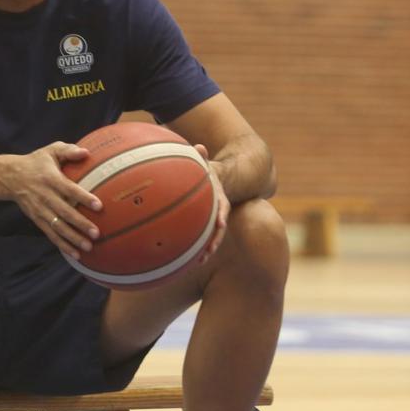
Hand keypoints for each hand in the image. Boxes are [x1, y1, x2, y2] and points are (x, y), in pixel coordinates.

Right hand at [0, 141, 102, 258]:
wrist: (9, 177)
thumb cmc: (36, 162)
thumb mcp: (50, 151)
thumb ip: (68, 150)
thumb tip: (87, 152)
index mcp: (50, 179)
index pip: (69, 189)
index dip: (83, 197)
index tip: (98, 206)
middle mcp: (45, 196)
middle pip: (64, 212)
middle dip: (80, 224)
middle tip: (96, 233)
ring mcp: (40, 210)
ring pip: (57, 226)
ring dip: (72, 238)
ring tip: (88, 246)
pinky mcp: (37, 219)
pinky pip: (50, 234)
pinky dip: (62, 244)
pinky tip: (75, 253)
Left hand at [195, 143, 229, 261]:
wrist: (224, 179)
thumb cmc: (210, 170)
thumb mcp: (208, 163)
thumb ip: (204, 156)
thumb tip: (200, 147)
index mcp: (220, 196)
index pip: (223, 206)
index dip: (221, 214)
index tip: (220, 223)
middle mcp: (219, 209)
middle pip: (219, 227)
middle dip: (214, 240)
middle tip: (208, 253)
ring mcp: (213, 217)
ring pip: (212, 236)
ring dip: (206, 249)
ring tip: (198, 263)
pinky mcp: (206, 223)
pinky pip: (202, 236)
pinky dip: (196, 246)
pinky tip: (186, 259)